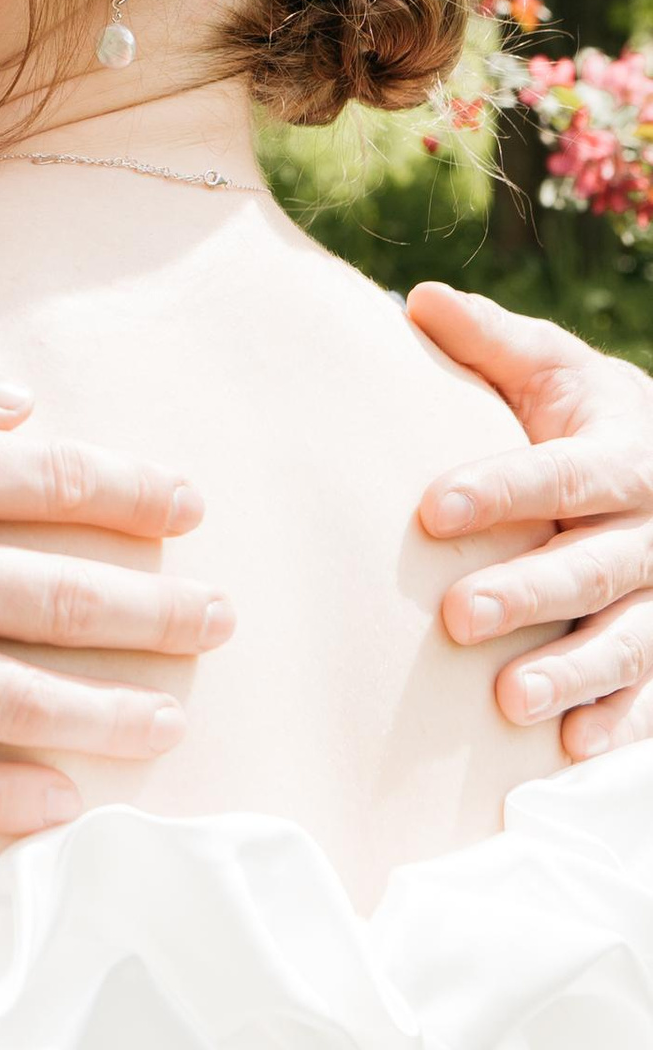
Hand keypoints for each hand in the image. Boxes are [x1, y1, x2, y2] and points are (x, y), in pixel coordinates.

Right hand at [0, 317, 223, 838]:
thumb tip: (11, 405)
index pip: (46, 482)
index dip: (132, 495)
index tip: (189, 506)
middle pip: (53, 598)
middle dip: (155, 611)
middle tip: (220, 620)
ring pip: (7, 698)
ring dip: (107, 711)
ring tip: (169, 718)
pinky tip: (58, 802)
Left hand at [412, 281, 652, 755]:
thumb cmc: (586, 416)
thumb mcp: (553, 369)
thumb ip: (491, 341)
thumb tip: (419, 301)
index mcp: (623, 456)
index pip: (560, 476)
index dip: (500, 491)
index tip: (430, 509)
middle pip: (591, 567)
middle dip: (527, 593)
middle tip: (455, 617)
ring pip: (627, 639)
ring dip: (571, 672)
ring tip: (508, 701)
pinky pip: (650, 692)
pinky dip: (616, 722)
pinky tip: (573, 748)